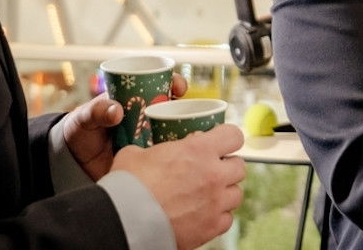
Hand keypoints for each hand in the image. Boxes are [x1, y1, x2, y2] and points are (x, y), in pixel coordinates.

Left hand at [61, 73, 188, 179]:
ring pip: (176, 132)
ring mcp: (150, 139)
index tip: (178, 87)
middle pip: (176, 109)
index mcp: (136, 101)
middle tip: (187, 116)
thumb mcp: (84, 117)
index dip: (175, 83)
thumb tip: (117, 110)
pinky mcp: (149, 160)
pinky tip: (182, 159)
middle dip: (188, 111)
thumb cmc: (81, 132)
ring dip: (187, 134)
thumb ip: (97, 110)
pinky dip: (177, 157)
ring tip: (190, 138)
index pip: (162, 86)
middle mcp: (148, 118)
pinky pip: (167, 156)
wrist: (73, 163)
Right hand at [111, 123, 245, 249]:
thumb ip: (154, 150)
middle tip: (209, 172)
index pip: (234, 136)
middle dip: (226, 167)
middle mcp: (214, 174)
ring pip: (236, 194)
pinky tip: (202, 215)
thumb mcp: (136, 154)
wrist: (124, 221)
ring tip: (206, 196)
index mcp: (199, 150)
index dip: (226, 139)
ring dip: (224, 193)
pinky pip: (227, 219)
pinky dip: (217, 217)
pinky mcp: (211, 226)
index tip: (219, 144)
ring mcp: (216, 202)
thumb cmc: (127, 185)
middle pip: (239, 166)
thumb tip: (152, 154)